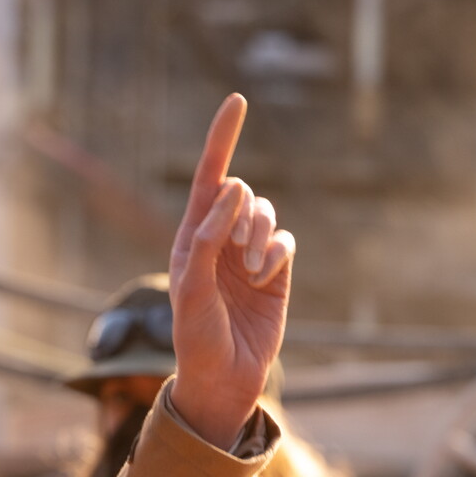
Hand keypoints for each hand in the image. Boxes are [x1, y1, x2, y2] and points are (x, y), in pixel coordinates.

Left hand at [168, 94, 293, 448]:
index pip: (207, 176)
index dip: (222, 138)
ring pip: (267, 214)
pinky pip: (286, 240)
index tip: (237, 100)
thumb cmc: (195, 335)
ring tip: (247, 270)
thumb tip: (230, 188)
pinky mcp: (276, 271)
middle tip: (233, 255)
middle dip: (241, 214)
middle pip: (242, 192)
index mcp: (190, 235)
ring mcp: (249, 253)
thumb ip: (206, 236)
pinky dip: (276, 254)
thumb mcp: (189, 287)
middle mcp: (220, 238)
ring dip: (258, 235)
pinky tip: (264, 278)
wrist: (224, 376)